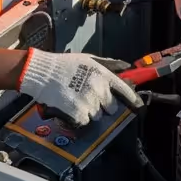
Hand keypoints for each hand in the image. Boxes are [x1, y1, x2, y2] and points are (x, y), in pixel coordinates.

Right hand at [17, 50, 143, 127]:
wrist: (42, 73)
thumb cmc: (64, 64)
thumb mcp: (88, 59)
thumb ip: (108, 64)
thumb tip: (126, 66)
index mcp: (103, 75)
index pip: (124, 90)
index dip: (133, 100)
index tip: (138, 107)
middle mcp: (99, 88)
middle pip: (111, 108)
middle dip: (103, 106)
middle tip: (90, 99)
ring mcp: (89, 102)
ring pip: (97, 116)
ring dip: (89, 112)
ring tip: (76, 100)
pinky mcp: (78, 112)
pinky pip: (84, 121)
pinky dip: (78, 118)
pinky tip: (70, 107)